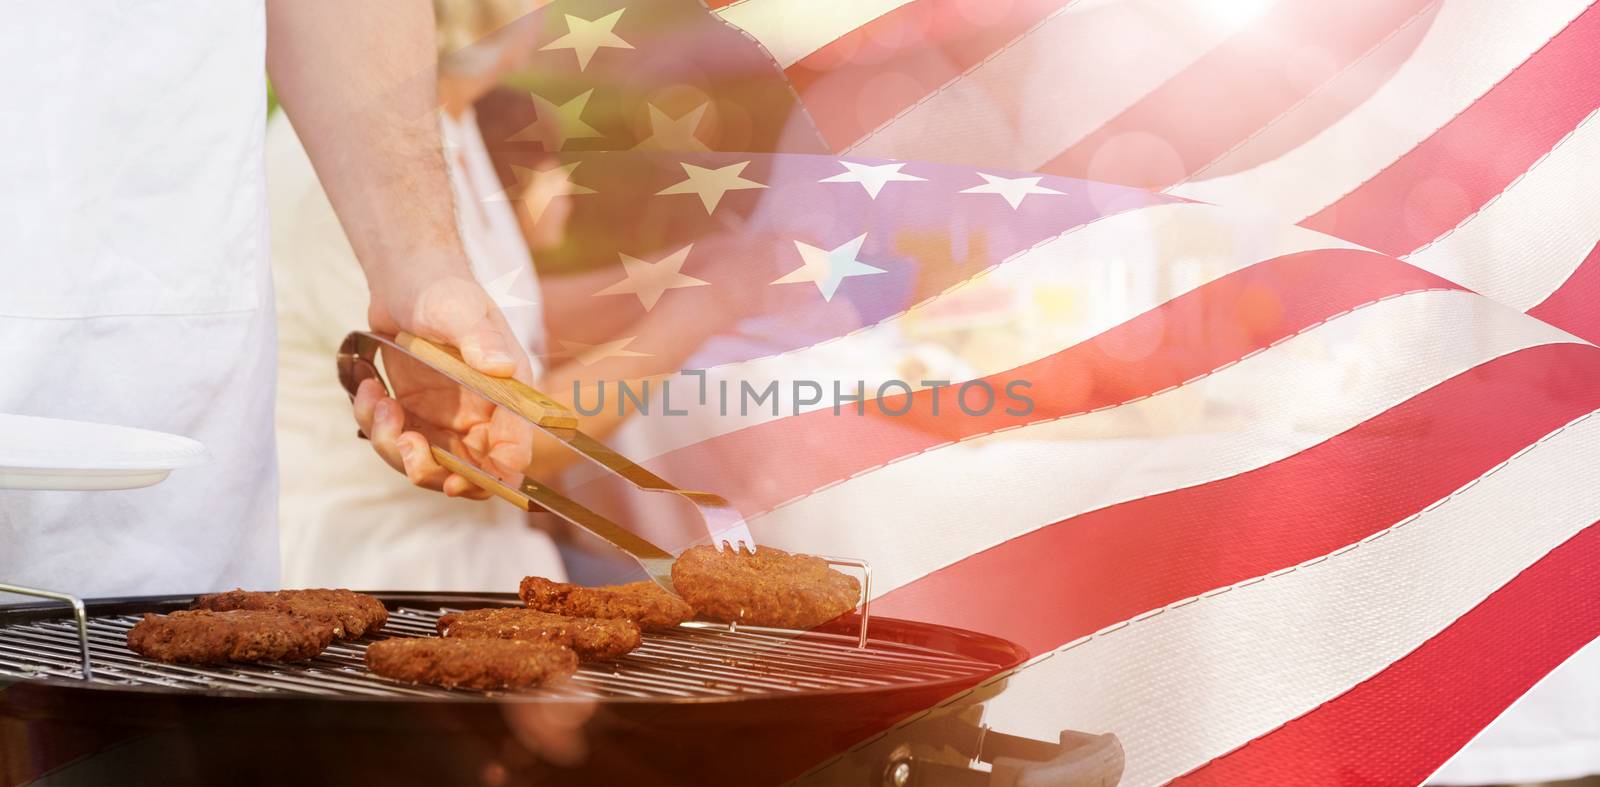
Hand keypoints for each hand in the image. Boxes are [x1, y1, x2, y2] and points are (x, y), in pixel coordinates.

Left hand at [353, 272, 535, 498]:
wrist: (407, 280)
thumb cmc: (442, 288)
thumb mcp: (459, 309)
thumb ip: (481, 339)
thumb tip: (501, 367)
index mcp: (509, 395)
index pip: (513, 449)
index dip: (492, 475)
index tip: (456, 480)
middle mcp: (484, 414)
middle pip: (471, 473)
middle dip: (433, 471)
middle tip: (404, 444)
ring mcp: (449, 419)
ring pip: (428, 465)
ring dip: (393, 445)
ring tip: (379, 401)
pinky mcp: (418, 416)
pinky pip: (397, 444)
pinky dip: (376, 425)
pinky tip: (370, 389)